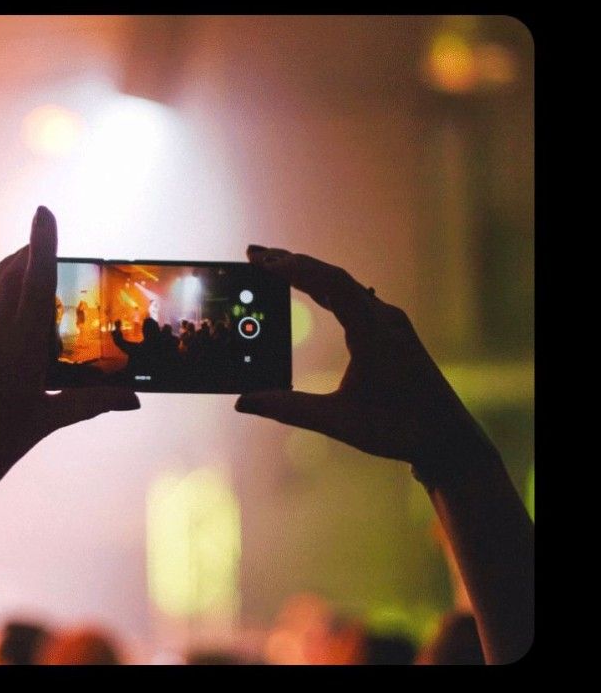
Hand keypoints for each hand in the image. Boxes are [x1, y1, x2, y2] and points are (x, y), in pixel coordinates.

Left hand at [0, 206, 137, 519]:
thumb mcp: (45, 421)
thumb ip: (91, 401)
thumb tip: (135, 399)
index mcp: (18, 352)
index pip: (34, 283)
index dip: (41, 243)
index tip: (44, 213)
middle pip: (9, 276)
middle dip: (27, 257)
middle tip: (42, 248)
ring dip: (2, 269)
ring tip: (17, 263)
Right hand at [236, 246, 488, 479]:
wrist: (449, 438)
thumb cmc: (399, 429)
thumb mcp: (338, 421)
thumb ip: (289, 409)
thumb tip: (243, 403)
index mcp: (374, 332)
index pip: (331, 284)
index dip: (294, 268)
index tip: (261, 260)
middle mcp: (385, 319)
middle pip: (335, 277)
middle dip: (293, 263)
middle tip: (254, 254)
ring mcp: (392, 324)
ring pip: (347, 287)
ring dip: (311, 274)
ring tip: (275, 268)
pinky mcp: (394, 334)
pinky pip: (357, 300)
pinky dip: (329, 291)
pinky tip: (316, 293)